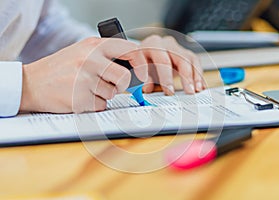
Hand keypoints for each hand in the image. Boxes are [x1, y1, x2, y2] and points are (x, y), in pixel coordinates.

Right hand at [20, 37, 146, 112]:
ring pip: (112, 93)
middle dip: (121, 85)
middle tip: (112, 85)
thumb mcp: (83, 52)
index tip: (143, 74)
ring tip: (86, 88)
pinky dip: (94, 104)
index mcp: (94, 45)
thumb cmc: (61, 69)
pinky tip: (80, 96)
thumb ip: (106, 56)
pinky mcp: (80, 98)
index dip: (141, 64)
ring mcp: (85, 79)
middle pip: (124, 77)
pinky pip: (101, 105)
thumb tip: (134, 69)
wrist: (31, 83)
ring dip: (104, 95)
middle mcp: (90, 59)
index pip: (130, 49)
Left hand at [140, 35, 203, 94]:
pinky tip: (200, 86)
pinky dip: (199, 76)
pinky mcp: (186, 54)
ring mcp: (178, 48)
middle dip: (186, 77)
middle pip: (181, 59)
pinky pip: (196, 63)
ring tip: (197, 90)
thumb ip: (143, 78)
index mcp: (153, 44)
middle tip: (189, 92)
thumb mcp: (138, 67)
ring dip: (196, 76)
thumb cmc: (142, 61)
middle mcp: (167, 43)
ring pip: (191, 60)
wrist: (145, 52)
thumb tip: (147, 88)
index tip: (170, 92)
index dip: (167, 78)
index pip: (163, 61)